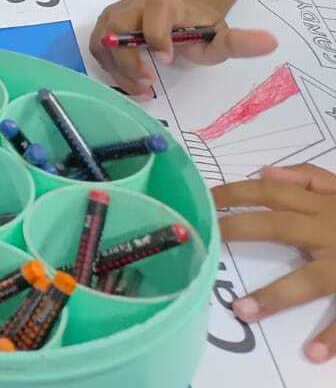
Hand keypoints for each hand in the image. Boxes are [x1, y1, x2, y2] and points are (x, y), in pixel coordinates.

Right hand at [87, 0, 276, 94]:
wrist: (177, 9)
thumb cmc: (198, 27)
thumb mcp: (220, 35)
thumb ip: (240, 41)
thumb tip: (271, 42)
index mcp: (165, 4)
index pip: (155, 12)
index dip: (157, 36)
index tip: (166, 60)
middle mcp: (133, 6)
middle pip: (117, 27)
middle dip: (128, 59)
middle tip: (149, 84)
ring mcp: (114, 15)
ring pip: (102, 41)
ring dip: (117, 69)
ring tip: (141, 88)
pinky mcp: (103, 28)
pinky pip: (97, 49)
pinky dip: (109, 69)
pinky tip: (130, 83)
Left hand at [214, 165, 335, 362]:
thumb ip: (309, 176)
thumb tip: (265, 172)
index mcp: (323, 205)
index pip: (271, 193)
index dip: (234, 193)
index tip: (203, 201)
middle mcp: (331, 231)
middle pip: (279, 227)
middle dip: (239, 231)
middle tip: (205, 241)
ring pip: (312, 279)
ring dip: (278, 295)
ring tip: (243, 310)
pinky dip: (335, 335)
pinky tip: (313, 352)